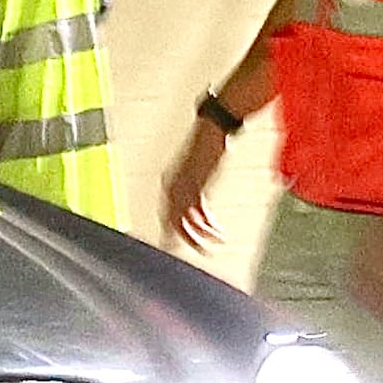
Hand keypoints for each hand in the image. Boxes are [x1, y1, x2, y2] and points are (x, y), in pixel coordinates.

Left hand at [163, 118, 228, 251]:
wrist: (212, 129)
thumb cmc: (207, 147)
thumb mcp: (197, 173)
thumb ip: (193, 191)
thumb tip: (197, 212)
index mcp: (169, 182)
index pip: (167, 213)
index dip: (170, 231)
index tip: (172, 246)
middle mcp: (171, 185)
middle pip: (171, 220)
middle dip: (180, 239)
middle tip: (188, 253)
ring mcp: (182, 185)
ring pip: (184, 220)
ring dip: (198, 236)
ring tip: (209, 249)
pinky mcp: (196, 183)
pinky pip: (197, 212)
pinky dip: (207, 225)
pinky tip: (216, 233)